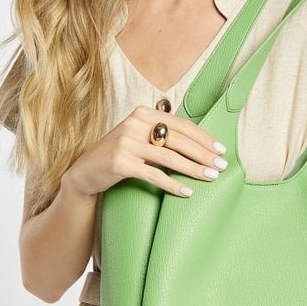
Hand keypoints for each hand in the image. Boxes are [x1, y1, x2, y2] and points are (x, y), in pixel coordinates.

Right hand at [63, 104, 227, 197]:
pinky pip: (153, 174)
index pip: (181, 125)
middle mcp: (134, 124)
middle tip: (221, 166)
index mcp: (144, 114)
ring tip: (210, 177)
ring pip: (169, 157)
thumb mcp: (139, 137)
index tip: (221, 150)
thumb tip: (201, 144)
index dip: (203, 138)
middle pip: (178, 140)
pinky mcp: (120, 162)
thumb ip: (163, 134)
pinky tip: (187, 191)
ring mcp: (126, 143)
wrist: (85, 172)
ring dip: (193, 168)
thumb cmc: (120, 155)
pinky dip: (173, 184)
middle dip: (203, 154)